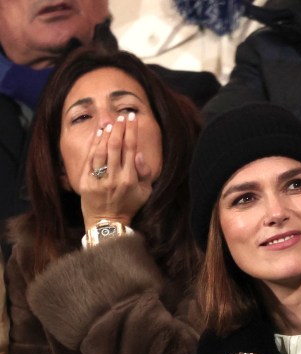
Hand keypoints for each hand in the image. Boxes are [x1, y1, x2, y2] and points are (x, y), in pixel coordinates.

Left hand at [78, 113, 156, 228]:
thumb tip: (139, 154)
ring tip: (110, 122)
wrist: (107, 222)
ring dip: (106, 134)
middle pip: (116, 146)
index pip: (131, 149)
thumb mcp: (145, 193)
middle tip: (121, 116)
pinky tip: (99, 134)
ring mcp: (99, 179)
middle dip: (119, 128)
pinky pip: (90, 159)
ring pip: (102, 150)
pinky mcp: (86, 181)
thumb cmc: (129, 206)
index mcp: (130, 179)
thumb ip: (145, 173)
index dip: (131, 131)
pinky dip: (94, 145)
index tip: (131, 118)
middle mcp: (115, 177)